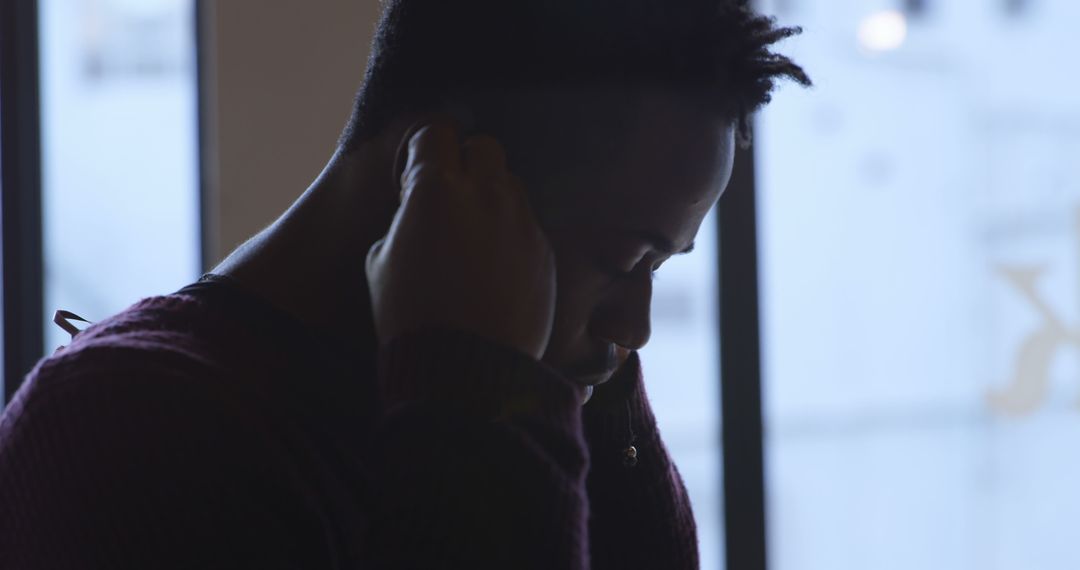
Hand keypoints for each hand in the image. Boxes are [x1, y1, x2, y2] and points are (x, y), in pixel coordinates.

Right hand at [366, 120, 556, 359]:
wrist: (467, 371)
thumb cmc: (412, 318)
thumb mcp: (380, 263)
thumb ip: (403, 219)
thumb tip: (416, 210)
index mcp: (436, 190)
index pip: (436, 134)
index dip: (424, 152)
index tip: (417, 174)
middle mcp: (486, 195)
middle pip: (483, 148)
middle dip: (466, 163)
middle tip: (449, 198)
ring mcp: (521, 222)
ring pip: (510, 185)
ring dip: (491, 198)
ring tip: (473, 237)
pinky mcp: (544, 251)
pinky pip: (527, 224)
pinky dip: (511, 234)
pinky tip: (495, 269)